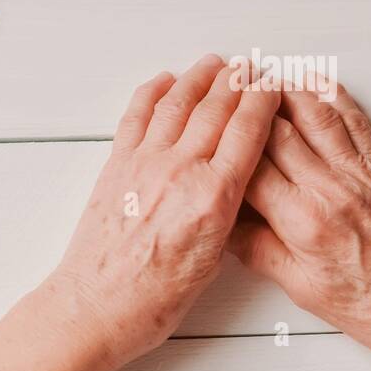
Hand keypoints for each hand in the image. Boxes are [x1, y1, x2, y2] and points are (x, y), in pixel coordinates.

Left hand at [52, 54, 280, 366]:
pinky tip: (165, 80)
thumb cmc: (155, 298)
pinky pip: (137, 115)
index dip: (262, 101)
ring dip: (199, 78)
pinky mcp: (117, 165)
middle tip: (250, 67)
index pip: (248, 131)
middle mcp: (181, 171)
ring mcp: (145, 163)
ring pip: (178, 103)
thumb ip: (229, 214)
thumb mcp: (214, 260)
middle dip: (237, 81)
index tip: (272, 86)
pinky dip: (152, 92)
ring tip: (214, 63)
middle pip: (216, 108)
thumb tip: (237, 184)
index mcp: (214, 198)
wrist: (98, 306)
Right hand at [228, 84, 370, 363]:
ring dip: (287, 91)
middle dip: (250, 107)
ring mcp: (359, 173)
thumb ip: (261, 252)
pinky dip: (332, 96)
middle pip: (279, 132)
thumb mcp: (303, 290)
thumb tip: (227, 229)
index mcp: (304, 222)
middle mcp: (331, 188)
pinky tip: (316, 82)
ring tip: (263, 75)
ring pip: (316, 115)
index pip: (251, 170)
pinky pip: (354, 120)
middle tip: (228, 89)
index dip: (226, 148)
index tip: (209, 132)